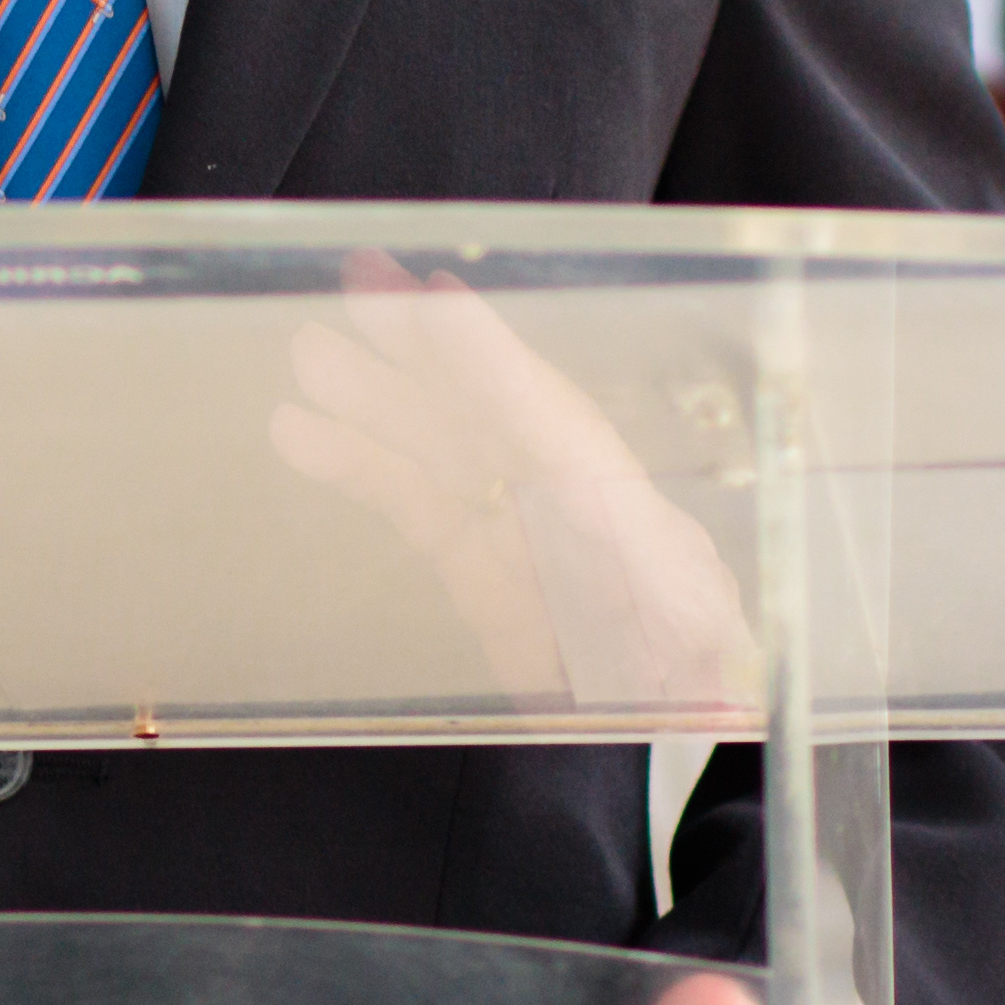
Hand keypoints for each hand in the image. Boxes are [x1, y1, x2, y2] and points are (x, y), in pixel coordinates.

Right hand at [265, 249, 754, 710]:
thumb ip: (691, 652)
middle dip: (424, 350)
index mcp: (627, 519)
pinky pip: (408, 497)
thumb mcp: (700, 663)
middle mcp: (566, 501)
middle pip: (485, 409)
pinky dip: (356, 461)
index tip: (439, 301)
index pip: (553, 426)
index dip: (494, 365)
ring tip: (307, 356)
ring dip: (372, 397)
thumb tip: (699, 655)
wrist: (685, 720)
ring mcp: (513, 526)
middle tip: (360, 284)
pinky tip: (301, 434)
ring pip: (434, 444)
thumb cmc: (703, 685)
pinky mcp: (474, 562)